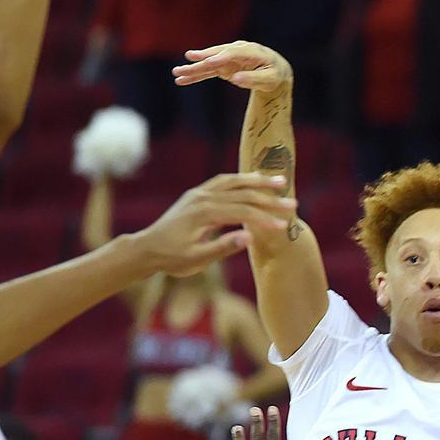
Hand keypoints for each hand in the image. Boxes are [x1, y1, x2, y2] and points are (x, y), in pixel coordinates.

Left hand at [136, 173, 296, 276]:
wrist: (146, 249)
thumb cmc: (171, 259)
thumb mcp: (196, 260)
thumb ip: (223, 248)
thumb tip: (249, 237)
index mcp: (204, 213)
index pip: (242, 212)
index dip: (265, 219)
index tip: (284, 226)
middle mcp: (202, 197)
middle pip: (243, 193)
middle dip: (270, 198)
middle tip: (294, 204)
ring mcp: (199, 193)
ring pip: (234, 181)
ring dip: (258, 181)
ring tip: (280, 181)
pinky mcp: (196, 195)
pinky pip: (222, 181)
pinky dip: (241, 180)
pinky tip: (253, 181)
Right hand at [173, 41, 293, 93]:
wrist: (275, 71)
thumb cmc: (274, 74)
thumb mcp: (269, 79)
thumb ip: (253, 79)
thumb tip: (235, 79)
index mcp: (250, 51)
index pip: (233, 52)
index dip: (220, 57)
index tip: (208, 63)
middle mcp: (236, 51)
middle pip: (216, 54)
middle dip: (201, 59)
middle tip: (187, 61)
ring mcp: (228, 58)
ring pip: (208, 63)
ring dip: (193, 68)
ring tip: (176, 73)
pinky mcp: (223, 66)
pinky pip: (207, 71)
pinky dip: (195, 76)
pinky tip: (181, 80)